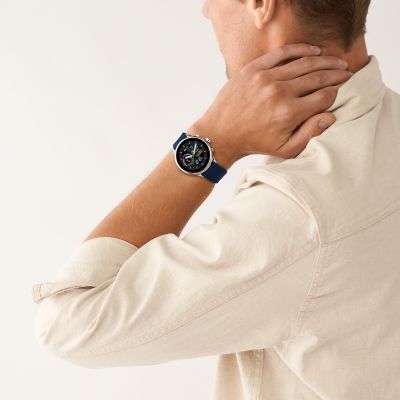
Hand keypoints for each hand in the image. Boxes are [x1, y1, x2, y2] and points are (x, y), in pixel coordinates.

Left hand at [191, 43, 352, 161]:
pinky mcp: (254, 69)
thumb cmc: (253, 143)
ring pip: (304, 63)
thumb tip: (331, 116)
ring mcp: (266, 78)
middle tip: (346, 73)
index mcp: (289, 114)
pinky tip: (314, 51)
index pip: (324, 97)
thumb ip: (310, 135)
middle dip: (336, 74)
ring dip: (324, 61)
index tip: (342, 89)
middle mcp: (279, 93)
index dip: (337, 92)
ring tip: (336, 62)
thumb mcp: (284, 150)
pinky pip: (283, 53)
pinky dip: (301, 49)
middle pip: (318, 77)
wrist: (220, 133)